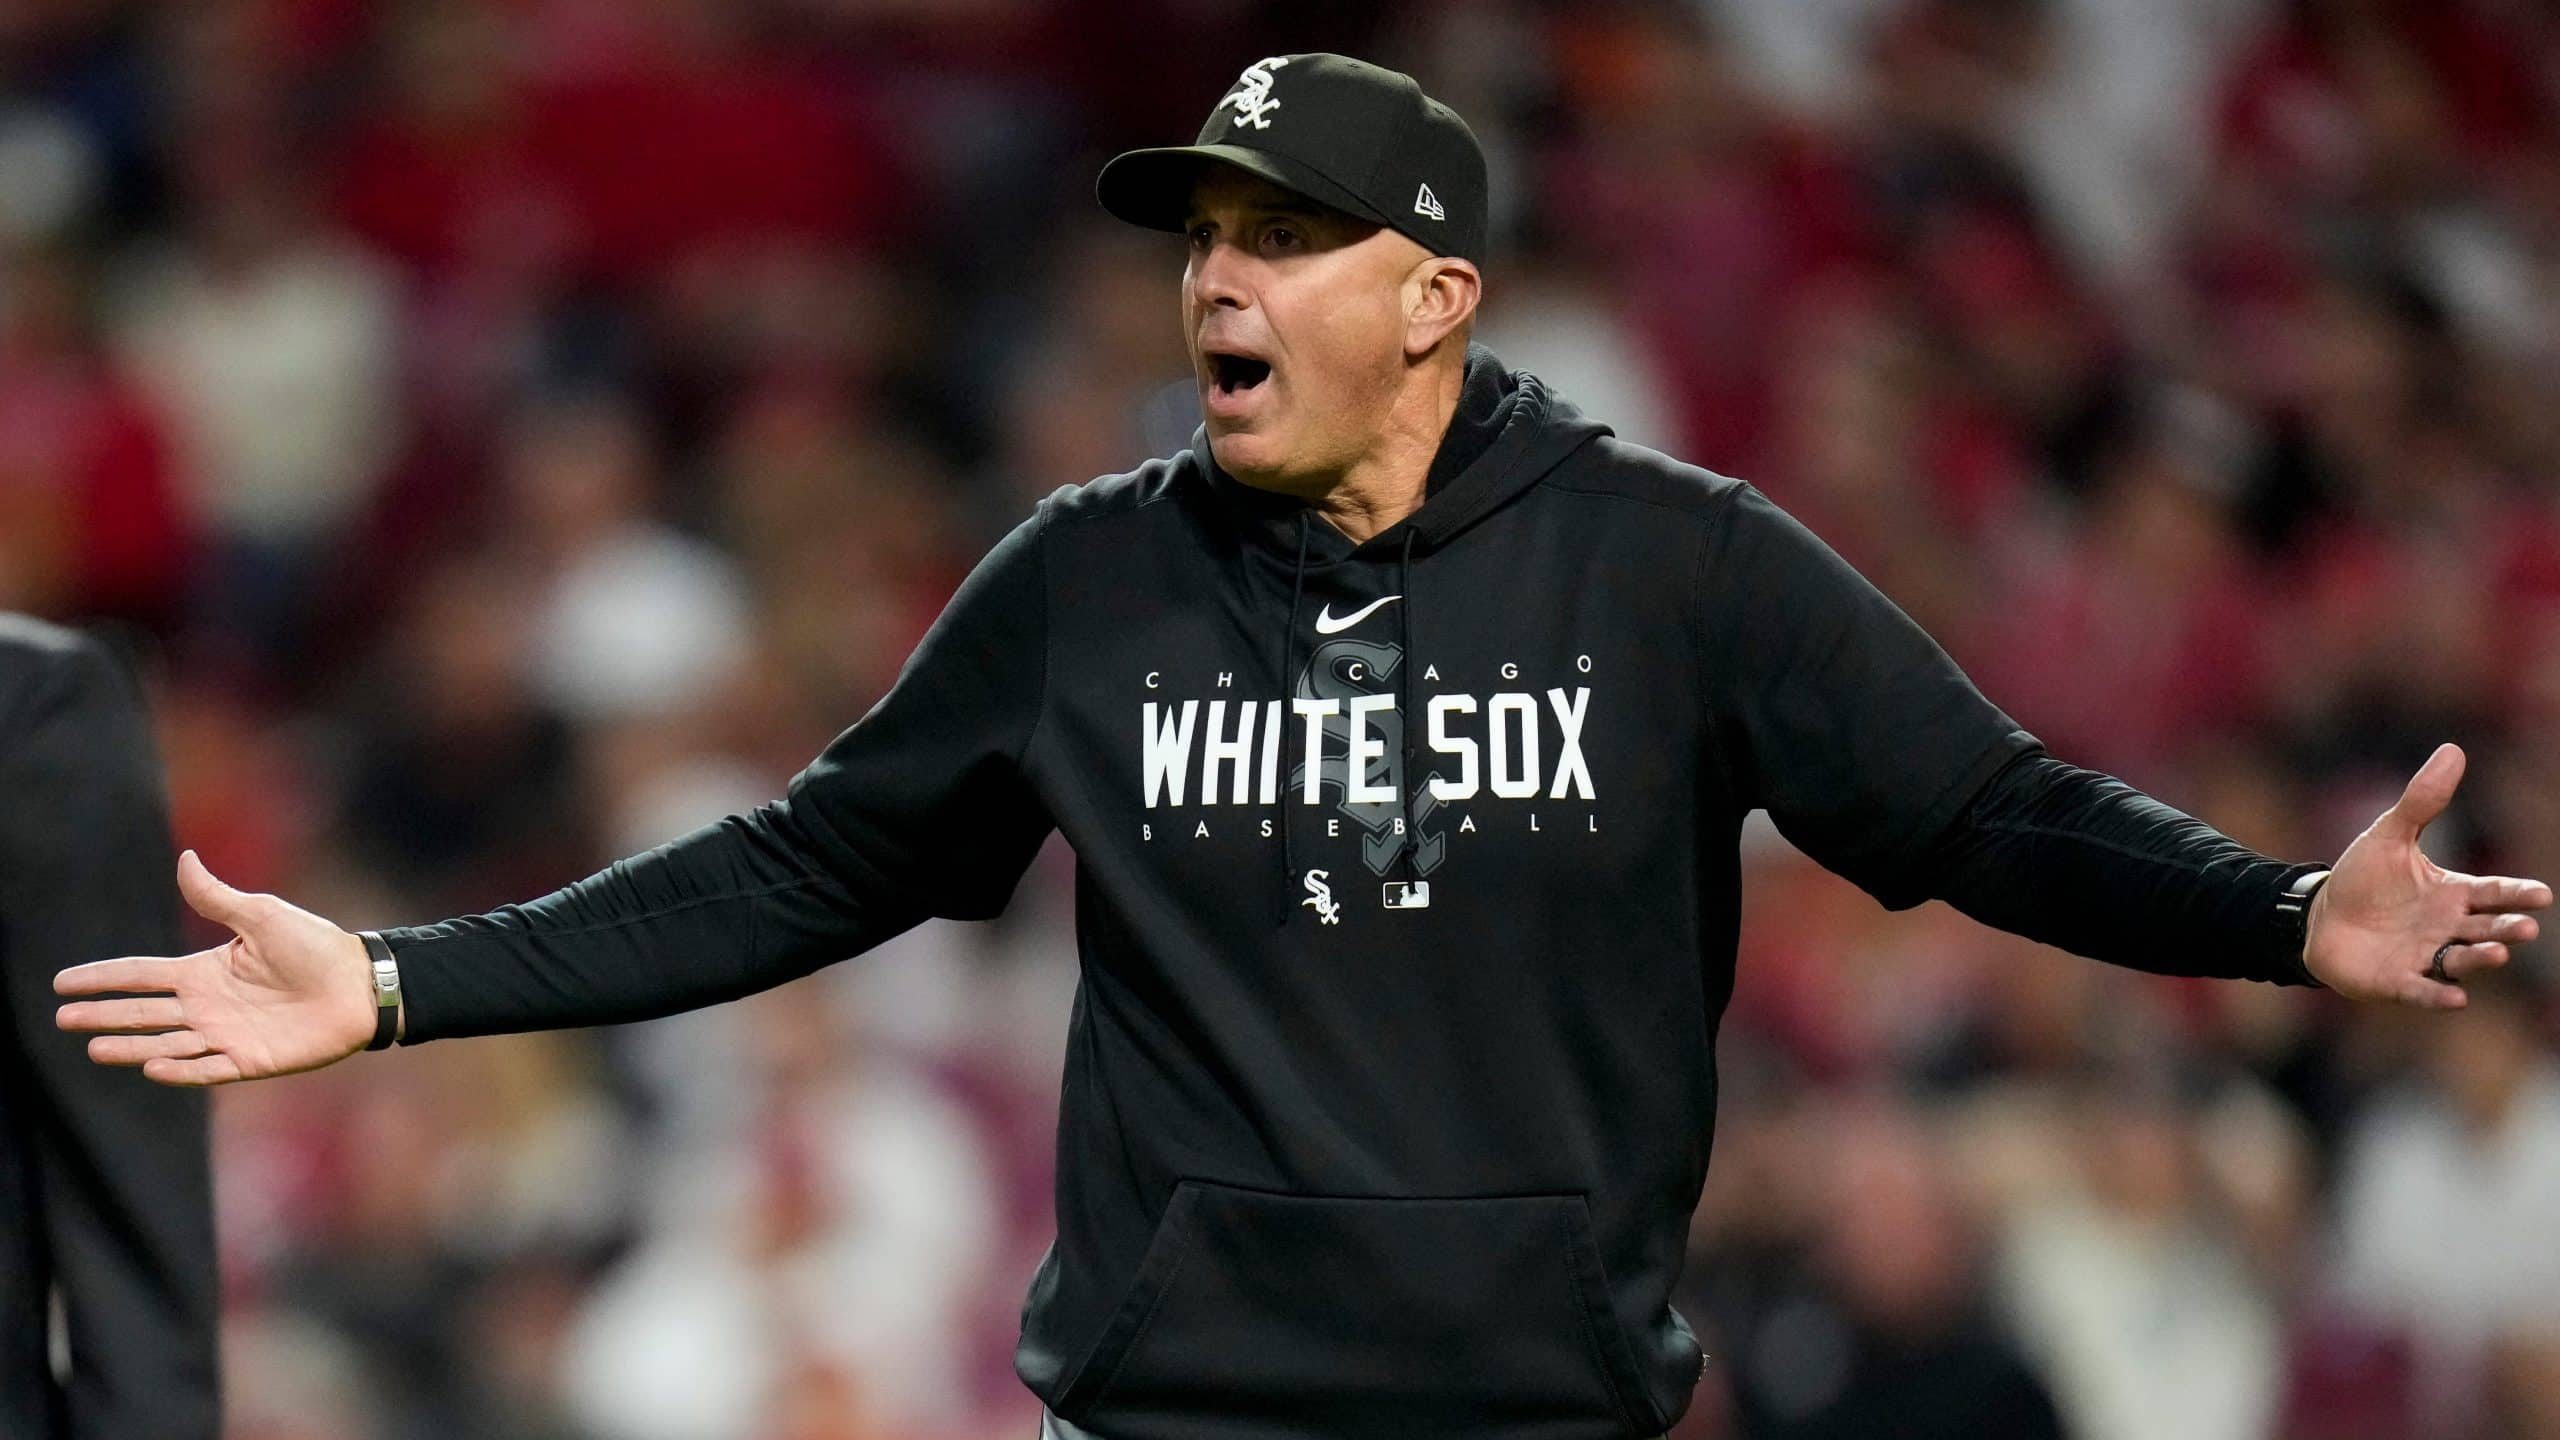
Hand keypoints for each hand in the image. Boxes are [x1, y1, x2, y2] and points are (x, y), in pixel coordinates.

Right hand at [54, 849, 379, 1084]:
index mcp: (204, 972)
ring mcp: (225, 1035)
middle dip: (104, 1015)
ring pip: (166, 1043)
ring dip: (131, 1047)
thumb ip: (217, 897)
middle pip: (144, 1012)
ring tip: (95, 1047)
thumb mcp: (261, 916)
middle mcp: (207, 1006)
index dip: (103, 978)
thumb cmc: (315, 947)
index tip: (62, 983)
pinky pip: (207, 1069)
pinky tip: (152, 1066)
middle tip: (64, 1018)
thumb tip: (185, 857)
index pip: (141, 975)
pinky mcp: (249, 1060)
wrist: (360, 983)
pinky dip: (180, 1070)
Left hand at [2304, 742, 2552, 1007]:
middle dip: (2506, 930)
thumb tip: (2453, 749)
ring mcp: (2425, 957)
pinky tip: (2456, 998)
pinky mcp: (2398, 982)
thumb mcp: (2390, 835)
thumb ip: (2422, 801)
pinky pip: (2423, 991)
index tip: (2540, 895)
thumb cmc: (2363, 879)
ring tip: (2498, 953)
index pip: (2494, 894)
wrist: (2319, 917)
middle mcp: (2448, 929)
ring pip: (2463, 961)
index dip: (2516, 895)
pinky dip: (2438, 995)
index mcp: (2453, 895)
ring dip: (2482, 960)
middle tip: (2523, 927)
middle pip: (2487, 930)